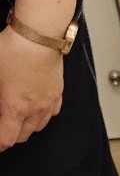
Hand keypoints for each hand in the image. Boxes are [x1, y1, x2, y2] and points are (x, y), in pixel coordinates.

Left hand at [0, 24, 62, 150]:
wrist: (38, 36)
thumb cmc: (12, 50)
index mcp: (15, 108)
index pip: (6, 139)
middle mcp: (35, 110)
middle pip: (22, 136)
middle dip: (9, 135)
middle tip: (0, 126)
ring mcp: (48, 102)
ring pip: (38, 127)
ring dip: (26, 127)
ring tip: (15, 118)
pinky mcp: (57, 93)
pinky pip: (51, 114)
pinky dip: (41, 116)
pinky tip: (34, 108)